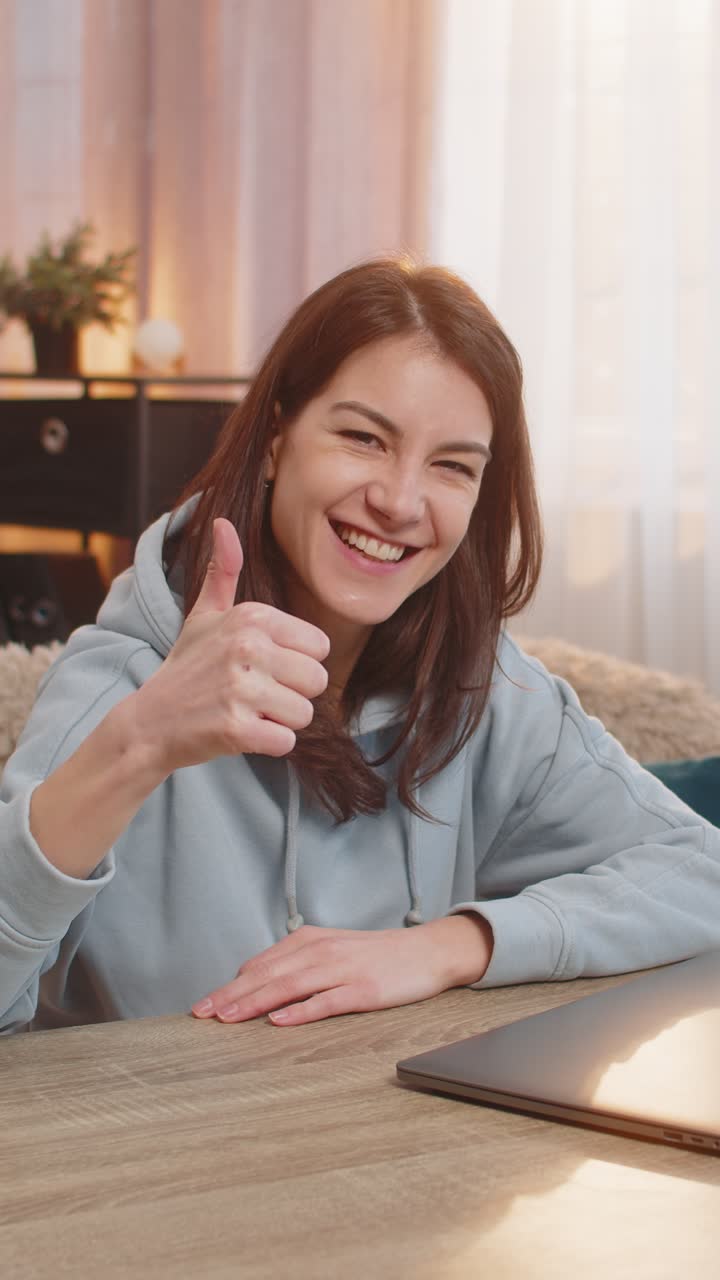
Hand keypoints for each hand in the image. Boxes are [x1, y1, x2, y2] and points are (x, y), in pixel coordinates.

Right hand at [128, 517, 329, 772]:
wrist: (149, 722)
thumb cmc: (186, 667)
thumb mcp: (203, 615)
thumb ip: (222, 571)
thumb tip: (224, 522)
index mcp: (251, 617)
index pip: (320, 647)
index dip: (296, 663)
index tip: (261, 667)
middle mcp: (248, 647)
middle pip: (318, 681)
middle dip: (292, 694)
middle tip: (255, 694)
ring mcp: (241, 688)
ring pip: (305, 714)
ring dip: (281, 721)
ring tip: (247, 711)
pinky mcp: (236, 728)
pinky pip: (286, 742)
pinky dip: (269, 744)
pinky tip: (242, 732)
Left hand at [191, 914, 492, 1025]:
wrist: (427, 952)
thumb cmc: (375, 955)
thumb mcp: (331, 949)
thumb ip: (295, 961)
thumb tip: (253, 981)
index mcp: (310, 940)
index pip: (261, 965)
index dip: (230, 986)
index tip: (203, 1005)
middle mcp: (322, 951)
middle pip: (268, 974)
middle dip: (231, 995)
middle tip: (202, 1014)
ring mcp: (343, 970)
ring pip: (290, 986)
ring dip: (255, 1002)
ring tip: (228, 1018)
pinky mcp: (364, 991)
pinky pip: (326, 1001)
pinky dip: (300, 1011)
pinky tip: (279, 1021)